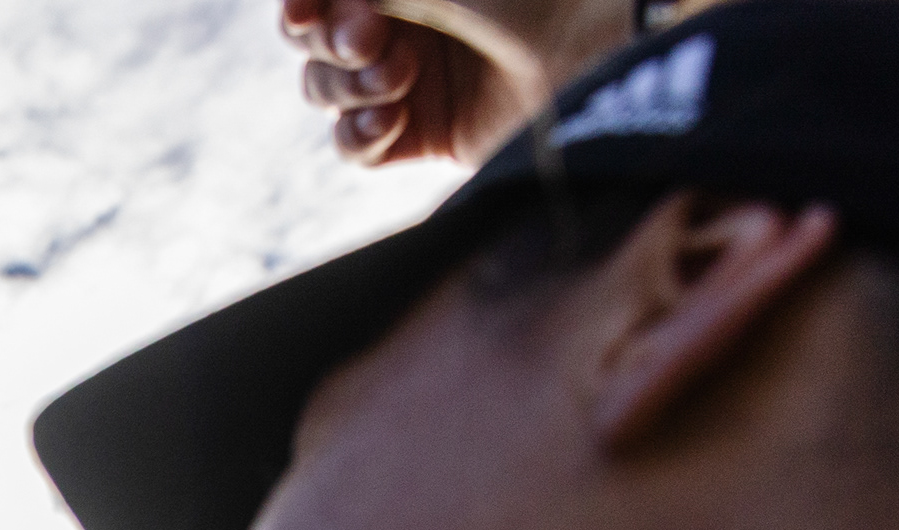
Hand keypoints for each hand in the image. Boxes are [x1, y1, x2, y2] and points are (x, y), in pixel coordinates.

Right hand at [276, 0, 606, 166]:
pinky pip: (359, 145)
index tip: (304, 15)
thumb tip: (306, 10)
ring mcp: (418, 78)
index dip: (302, 9)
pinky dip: (362, 134)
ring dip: (348, 87)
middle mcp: (410, 22)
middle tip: (369, 40)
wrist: (596, 44)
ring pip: (330, 94)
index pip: (322, 0)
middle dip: (332, 44)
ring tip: (397, 80)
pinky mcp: (431, 134)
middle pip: (317, 45)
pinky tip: (391, 118)